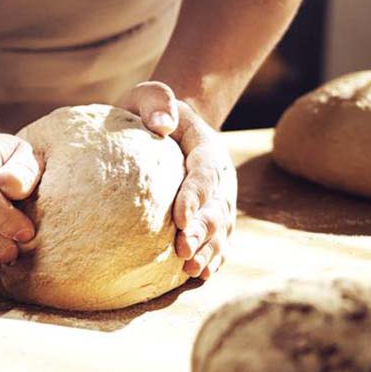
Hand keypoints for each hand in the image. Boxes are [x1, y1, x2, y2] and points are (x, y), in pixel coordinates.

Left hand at [120, 82, 236, 278]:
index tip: (179, 217)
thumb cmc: (150, 111)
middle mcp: (220, 176)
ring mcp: (220, 199)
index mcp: (207, 147)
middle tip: (182, 249)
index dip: (196, 196)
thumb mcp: (149, 95)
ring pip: (221, 229)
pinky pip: (217, 240)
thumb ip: (157, 100)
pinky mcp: (212, 217)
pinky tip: (198, 275)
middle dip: (202, 230)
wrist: (165, 126)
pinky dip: (211, 258)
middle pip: (217, 206)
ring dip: (208, 250)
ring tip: (190, 268)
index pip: (205, 172)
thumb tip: (161, 124)